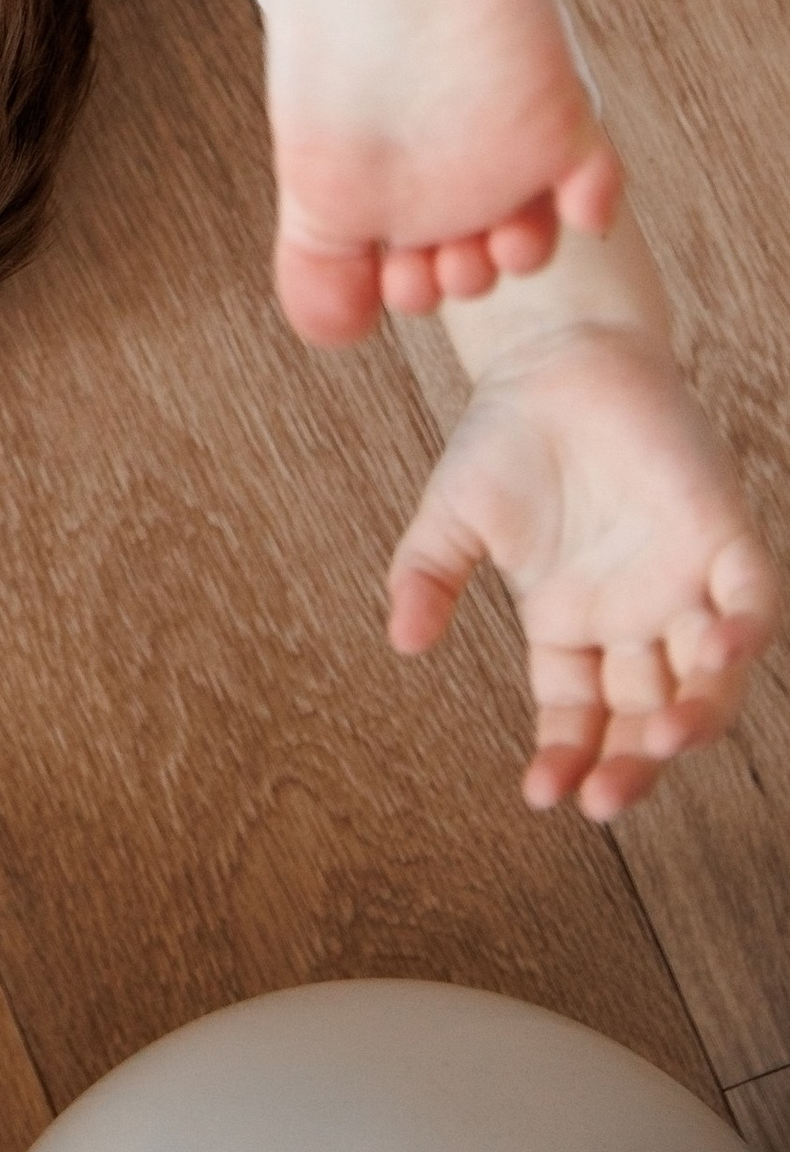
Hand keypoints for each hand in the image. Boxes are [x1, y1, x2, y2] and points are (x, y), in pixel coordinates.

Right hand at [388, 324, 777, 819]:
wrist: (552, 352)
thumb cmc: (504, 433)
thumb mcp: (452, 515)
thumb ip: (427, 577)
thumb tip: (402, 642)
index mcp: (569, 623)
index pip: (578, 716)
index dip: (567, 757)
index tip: (543, 793)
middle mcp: (631, 618)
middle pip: (643, 716)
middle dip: (630, 764)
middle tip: (606, 798)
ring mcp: (680, 583)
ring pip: (705, 680)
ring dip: (692, 720)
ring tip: (662, 742)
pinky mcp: (722, 539)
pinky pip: (749, 604)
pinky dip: (740, 636)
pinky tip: (712, 652)